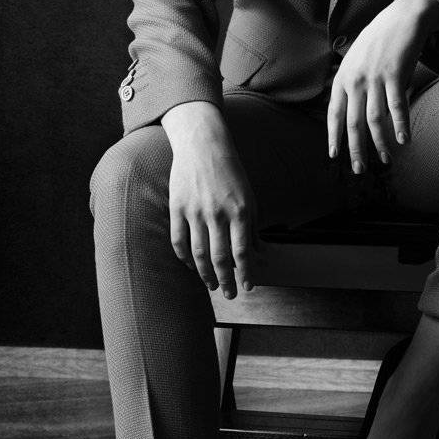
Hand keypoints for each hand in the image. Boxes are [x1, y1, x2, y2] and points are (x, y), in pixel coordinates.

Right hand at [162, 102, 258, 297]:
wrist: (202, 144)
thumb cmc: (230, 172)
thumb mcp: (249, 197)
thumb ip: (253, 227)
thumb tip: (261, 254)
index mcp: (239, 210)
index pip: (242, 252)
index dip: (246, 273)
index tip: (248, 286)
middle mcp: (217, 213)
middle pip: (220, 257)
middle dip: (226, 281)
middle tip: (230, 294)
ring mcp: (194, 211)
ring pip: (198, 253)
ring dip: (205, 274)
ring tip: (211, 285)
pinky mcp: (176, 207)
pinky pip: (178, 240)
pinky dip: (184, 257)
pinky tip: (191, 266)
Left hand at [327, 0, 438, 172]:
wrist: (401, 18)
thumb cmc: (379, 41)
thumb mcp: (355, 61)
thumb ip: (351, 85)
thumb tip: (350, 112)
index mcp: (342, 78)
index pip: (333, 115)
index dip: (334, 137)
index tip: (335, 156)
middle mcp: (355, 80)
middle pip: (352, 123)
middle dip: (356, 150)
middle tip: (360, 169)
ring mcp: (374, 78)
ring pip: (374, 120)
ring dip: (380, 143)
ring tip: (386, 160)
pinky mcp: (394, 74)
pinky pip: (396, 107)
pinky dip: (400, 125)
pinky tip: (404, 140)